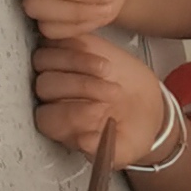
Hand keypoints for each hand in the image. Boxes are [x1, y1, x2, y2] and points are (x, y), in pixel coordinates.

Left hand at [32, 33, 171, 162]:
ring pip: (45, 59)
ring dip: (77, 62)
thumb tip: (84, 142)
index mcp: (62, 126)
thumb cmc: (131, 130)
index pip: (48, 118)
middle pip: (45, 85)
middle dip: (79, 86)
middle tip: (111, 92)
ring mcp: (62, 70)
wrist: (146, 107)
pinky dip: (79, 45)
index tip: (100, 111)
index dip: (70, 114)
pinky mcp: (74, 48)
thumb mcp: (126, 149)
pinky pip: (61, 39)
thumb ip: (106, 151)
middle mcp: (55, 98)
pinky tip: (103, 57)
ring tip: (106, 70)